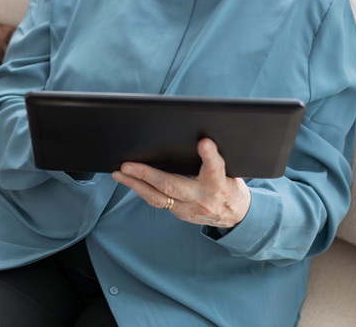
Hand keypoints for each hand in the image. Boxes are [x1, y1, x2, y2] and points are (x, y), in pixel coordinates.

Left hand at [111, 138, 250, 229]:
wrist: (236, 217)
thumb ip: (214, 160)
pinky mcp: (181, 214)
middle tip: (128, 165)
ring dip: (135, 185)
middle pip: (172, 185)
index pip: (215, 167)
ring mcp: (189, 209)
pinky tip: (130, 182)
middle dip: (147, 174)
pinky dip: (143, 191)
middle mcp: (203, 198)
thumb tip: (198, 137)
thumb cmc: (230, 187)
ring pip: (158, 198)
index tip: (204, 142)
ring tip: (119, 174)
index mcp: (220, 184)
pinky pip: (158, 202)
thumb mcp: (231, 172)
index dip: (209, 155)